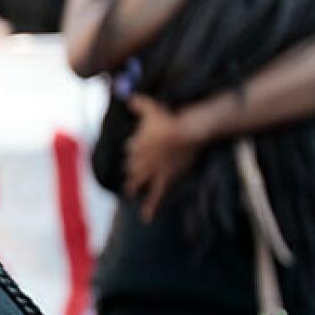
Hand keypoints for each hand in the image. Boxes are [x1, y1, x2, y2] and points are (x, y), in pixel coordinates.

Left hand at [125, 94, 201, 220]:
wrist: (185, 132)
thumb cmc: (168, 117)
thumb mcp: (151, 107)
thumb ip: (139, 102)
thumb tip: (129, 96)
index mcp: (136, 144)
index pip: (132, 148)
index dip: (134, 148)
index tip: (132, 149)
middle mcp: (141, 159)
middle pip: (134, 165)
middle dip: (132, 167)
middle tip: (129, 171)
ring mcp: (152, 171)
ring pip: (139, 180)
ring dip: (134, 185)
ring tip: (129, 191)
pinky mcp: (166, 179)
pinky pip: (156, 196)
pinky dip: (150, 207)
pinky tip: (145, 218)